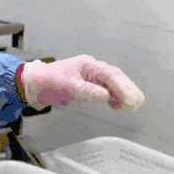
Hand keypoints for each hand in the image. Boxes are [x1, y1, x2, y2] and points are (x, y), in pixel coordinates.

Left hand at [20, 55, 144, 110]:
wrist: (35, 85)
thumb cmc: (48, 82)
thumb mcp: (67, 87)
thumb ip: (87, 91)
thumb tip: (105, 95)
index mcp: (88, 66)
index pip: (110, 76)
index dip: (122, 88)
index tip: (131, 100)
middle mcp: (92, 70)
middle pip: (116, 78)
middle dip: (128, 90)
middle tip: (138, 103)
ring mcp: (91, 78)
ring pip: (113, 84)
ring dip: (124, 94)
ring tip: (135, 105)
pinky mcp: (89, 86)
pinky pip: (106, 91)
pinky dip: (114, 98)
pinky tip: (119, 107)